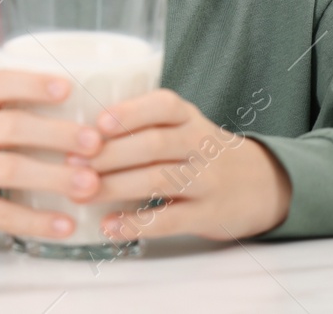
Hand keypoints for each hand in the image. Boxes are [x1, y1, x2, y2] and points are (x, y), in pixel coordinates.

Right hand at [0, 69, 106, 238]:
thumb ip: (0, 112)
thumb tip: (72, 115)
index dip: (31, 83)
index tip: (67, 87)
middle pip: (11, 127)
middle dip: (58, 134)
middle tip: (96, 142)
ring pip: (9, 170)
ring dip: (54, 176)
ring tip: (91, 183)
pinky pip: (1, 214)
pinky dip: (36, 221)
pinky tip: (65, 224)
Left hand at [65, 88, 291, 241]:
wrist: (261, 184)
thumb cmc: (200, 150)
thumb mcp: (182, 125)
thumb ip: (142, 123)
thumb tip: (76, 130)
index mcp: (188, 117)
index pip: (163, 106)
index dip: (129, 113)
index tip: (97, 124)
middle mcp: (200, 145)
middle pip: (152, 145)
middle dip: (108, 155)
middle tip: (72, 163)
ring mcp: (207, 181)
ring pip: (158, 180)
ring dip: (115, 187)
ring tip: (81, 193)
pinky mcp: (208, 215)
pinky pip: (170, 220)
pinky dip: (136, 224)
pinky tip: (109, 226)